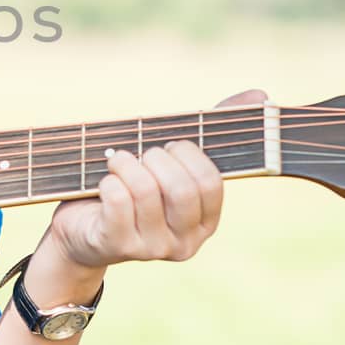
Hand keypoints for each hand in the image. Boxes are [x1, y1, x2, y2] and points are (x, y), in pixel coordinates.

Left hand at [44, 88, 268, 274]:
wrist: (84, 231)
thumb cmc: (135, 188)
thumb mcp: (172, 162)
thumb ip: (214, 131)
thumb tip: (259, 96)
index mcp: (206, 221)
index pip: (211, 182)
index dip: (188, 154)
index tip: (169, 146)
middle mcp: (185, 242)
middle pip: (181, 189)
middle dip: (156, 158)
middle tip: (142, 154)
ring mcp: (152, 248)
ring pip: (146, 191)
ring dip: (126, 163)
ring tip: (117, 159)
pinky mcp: (117, 247)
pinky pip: (118, 201)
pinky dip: (109, 180)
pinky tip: (104, 181)